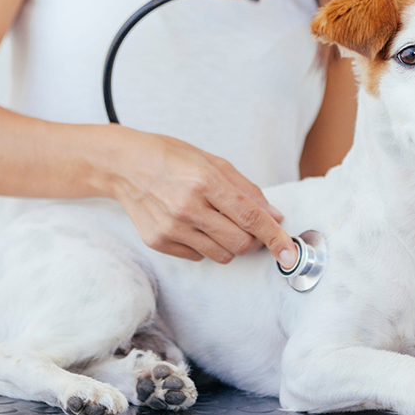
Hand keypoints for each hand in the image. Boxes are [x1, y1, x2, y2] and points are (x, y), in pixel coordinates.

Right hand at [109, 129, 296, 267]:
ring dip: (230, 244)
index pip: (250, 217)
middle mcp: (187, 207)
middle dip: (254, 241)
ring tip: (217, 222)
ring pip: (222, 255)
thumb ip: (247, 191)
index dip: (275, 237)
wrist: (123, 164)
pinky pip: (199, 257)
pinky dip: (205, 246)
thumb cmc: (172, 158)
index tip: (290, 253)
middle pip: (240, 243)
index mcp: (205, 181)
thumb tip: (275, 217)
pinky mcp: (158, 241)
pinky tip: (192, 224)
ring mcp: (171, 227)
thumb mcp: (213, 162)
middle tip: (251, 229)